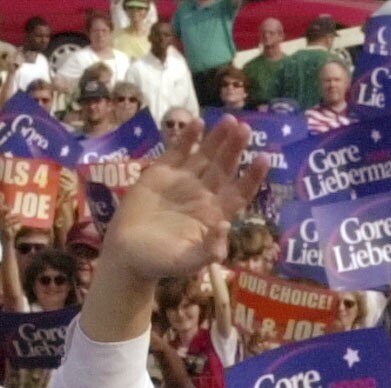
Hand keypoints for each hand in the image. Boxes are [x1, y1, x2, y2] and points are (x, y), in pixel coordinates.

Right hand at [102, 116, 265, 283]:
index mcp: (215, 215)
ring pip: (205, 155)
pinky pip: (178, 151)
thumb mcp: (186, 263)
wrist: (127, 255)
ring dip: (217, 138)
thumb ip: (208, 250)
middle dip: (235, 148)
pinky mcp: (160, 173)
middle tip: (245, 128)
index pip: (239, 192)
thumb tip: (226, 226)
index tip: (263, 159)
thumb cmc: (160, 263)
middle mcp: (203, 194)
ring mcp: (183, 181)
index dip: (251, 177)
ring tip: (230, 121)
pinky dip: (188, 138)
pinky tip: (198, 123)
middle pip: (225, 167)